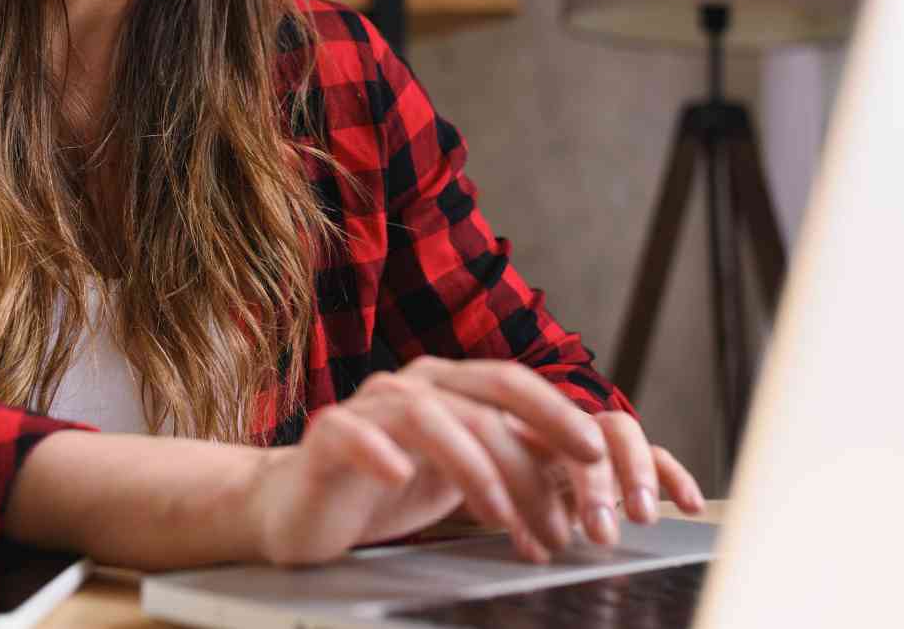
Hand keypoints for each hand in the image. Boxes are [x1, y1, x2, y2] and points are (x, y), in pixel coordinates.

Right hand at [244, 357, 704, 565]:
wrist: (300, 509)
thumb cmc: (389, 492)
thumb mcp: (462, 478)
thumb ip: (514, 466)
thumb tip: (593, 486)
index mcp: (451, 388)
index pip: (515, 384)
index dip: (561, 414)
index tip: (603, 458)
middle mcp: (414, 385)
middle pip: (486, 393)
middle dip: (537, 442)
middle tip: (574, 493)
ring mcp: (369, 408)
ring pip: (430, 416)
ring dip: (474, 467)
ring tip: (501, 519)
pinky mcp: (327, 436)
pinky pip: (355, 433)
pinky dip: (379, 451)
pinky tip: (399, 478)